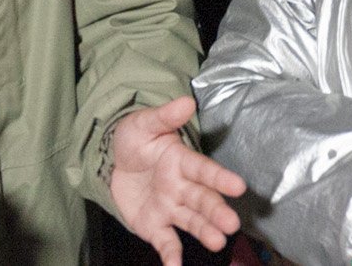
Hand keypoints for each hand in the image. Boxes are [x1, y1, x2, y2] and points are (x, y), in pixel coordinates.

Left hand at [105, 96, 246, 265]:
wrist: (113, 163)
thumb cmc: (135, 140)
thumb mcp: (144, 124)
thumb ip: (164, 116)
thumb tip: (186, 101)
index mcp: (181, 161)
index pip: (203, 170)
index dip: (219, 178)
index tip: (238, 186)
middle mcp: (182, 187)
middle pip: (202, 199)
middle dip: (217, 211)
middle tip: (232, 224)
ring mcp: (170, 208)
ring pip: (191, 221)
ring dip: (205, 232)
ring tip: (219, 242)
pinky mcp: (156, 226)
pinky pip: (166, 241)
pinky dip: (171, 255)